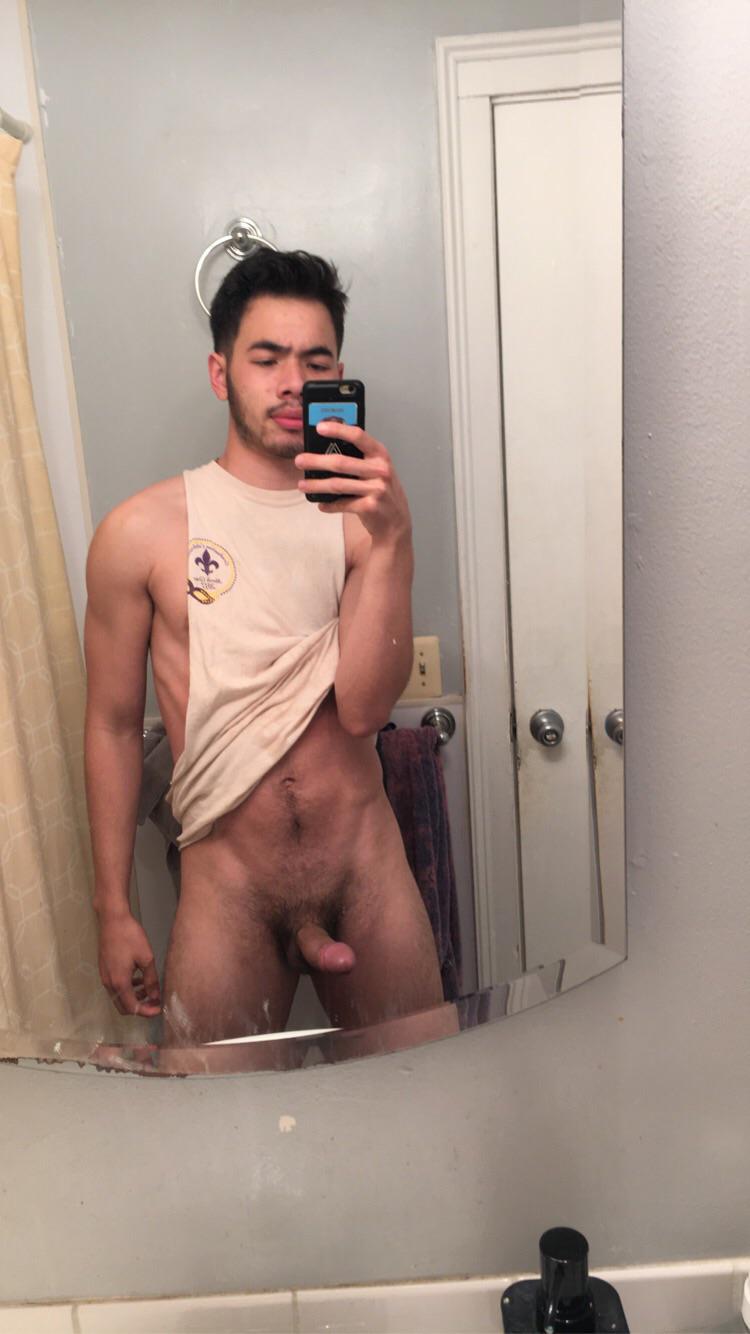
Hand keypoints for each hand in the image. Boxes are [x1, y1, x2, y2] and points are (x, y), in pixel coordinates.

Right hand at [97, 911, 161, 1016]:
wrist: (112, 919)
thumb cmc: (130, 936)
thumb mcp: (146, 958)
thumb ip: (151, 980)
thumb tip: (156, 996)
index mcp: (120, 982)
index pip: (132, 1008)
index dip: (147, 1012)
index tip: (159, 1009)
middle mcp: (109, 983)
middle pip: (123, 1007)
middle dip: (140, 1007)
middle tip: (155, 1001)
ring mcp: (104, 977)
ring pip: (119, 997)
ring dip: (133, 998)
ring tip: (149, 989)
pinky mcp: (104, 970)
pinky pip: (115, 987)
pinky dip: (127, 989)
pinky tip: (139, 979)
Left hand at [295, 421, 410, 545]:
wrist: (396, 522)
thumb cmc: (382, 491)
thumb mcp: (377, 469)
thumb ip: (359, 458)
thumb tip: (325, 450)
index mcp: (380, 455)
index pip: (358, 436)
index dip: (338, 430)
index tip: (319, 427)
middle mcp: (380, 470)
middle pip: (341, 462)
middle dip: (316, 461)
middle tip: (299, 460)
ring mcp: (376, 490)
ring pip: (338, 484)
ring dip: (317, 485)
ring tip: (302, 485)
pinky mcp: (370, 507)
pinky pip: (342, 504)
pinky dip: (329, 505)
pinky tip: (321, 505)